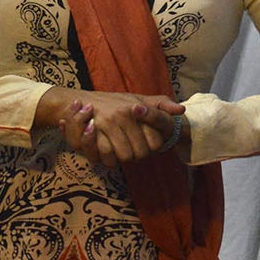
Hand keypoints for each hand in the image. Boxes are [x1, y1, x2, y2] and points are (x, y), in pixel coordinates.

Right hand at [56, 90, 185, 166]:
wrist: (77, 101)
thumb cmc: (112, 102)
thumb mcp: (138, 98)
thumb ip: (160, 104)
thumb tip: (182, 110)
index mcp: (136, 108)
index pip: (155, 141)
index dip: (153, 147)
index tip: (147, 142)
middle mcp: (122, 115)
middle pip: (141, 152)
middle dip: (138, 155)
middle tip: (133, 150)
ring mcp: (107, 125)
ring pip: (125, 156)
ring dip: (124, 159)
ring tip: (121, 152)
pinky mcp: (93, 135)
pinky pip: (108, 158)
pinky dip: (110, 161)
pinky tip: (111, 156)